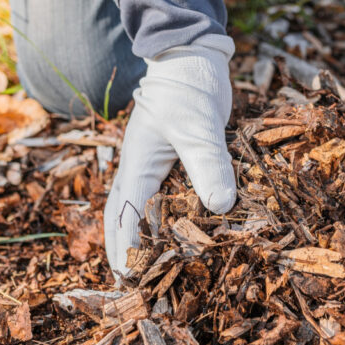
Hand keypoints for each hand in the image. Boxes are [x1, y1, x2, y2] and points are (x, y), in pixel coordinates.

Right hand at [104, 35, 236, 279]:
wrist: (192, 60)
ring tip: (152, 266)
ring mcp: (156, 165)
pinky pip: (165, 195)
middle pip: (124, 218)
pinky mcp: (174, 161)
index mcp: (137, 166)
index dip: (127, 251)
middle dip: (125, 251)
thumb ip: (207, 164)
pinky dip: (168, 216)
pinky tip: (184, 230)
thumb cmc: (187, 90)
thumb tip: (221, 207)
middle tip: (133, 285)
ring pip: (141, 208)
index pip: (125, 217)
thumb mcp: (197, 127)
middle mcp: (140, 169)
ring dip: (144, 237)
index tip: (132, 281)